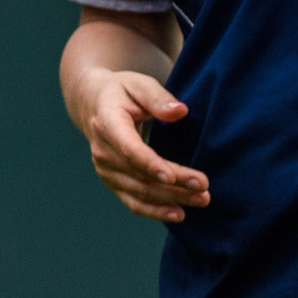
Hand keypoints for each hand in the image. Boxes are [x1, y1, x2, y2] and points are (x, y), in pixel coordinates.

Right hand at [72, 66, 208, 222]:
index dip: (149, 164)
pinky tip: (178, 214)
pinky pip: (133, 201)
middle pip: (139, 175)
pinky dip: (155, 211)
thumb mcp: (138, 84)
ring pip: (139, 192)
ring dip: (170, 199)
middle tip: (204, 187)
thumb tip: (180, 111)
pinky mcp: (113, 181)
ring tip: (201, 200)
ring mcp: (106, 170)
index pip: (129, 148)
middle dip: (173, 185)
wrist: (94, 104)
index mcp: (108, 123)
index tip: (171, 176)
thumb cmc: (122, 92)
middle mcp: (103, 151)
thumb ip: (158, 97)